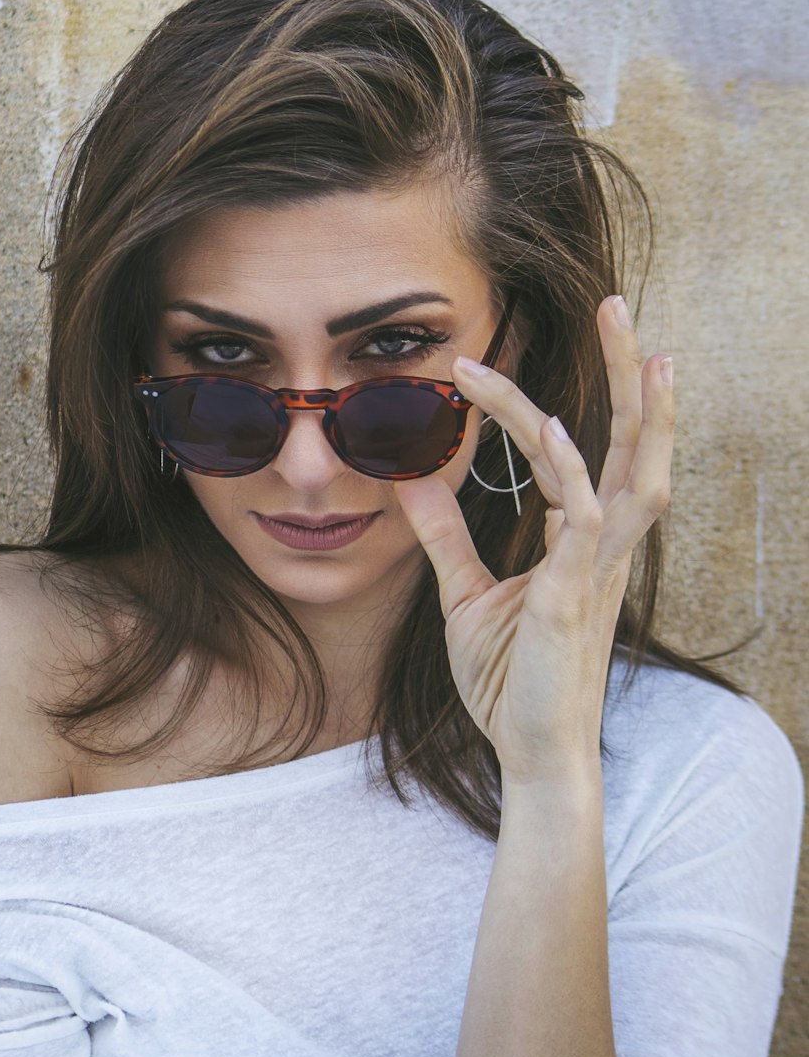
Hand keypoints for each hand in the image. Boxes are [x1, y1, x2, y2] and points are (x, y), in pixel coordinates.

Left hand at [393, 295, 672, 786]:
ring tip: (645, 345)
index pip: (566, 450)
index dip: (523, 403)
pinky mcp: (575, 598)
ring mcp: (598, 569)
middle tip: (620, 305)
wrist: (530, 751)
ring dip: (639, 408)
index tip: (472, 363)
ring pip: (631, 471)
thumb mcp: (466, 594)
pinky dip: (573, 474)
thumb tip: (409, 479)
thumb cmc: (512, 679)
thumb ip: (445, 534)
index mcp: (582, 539)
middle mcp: (604, 544)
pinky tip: (554, 430)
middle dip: (631, 375)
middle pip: (631, 443)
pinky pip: (588, 524)